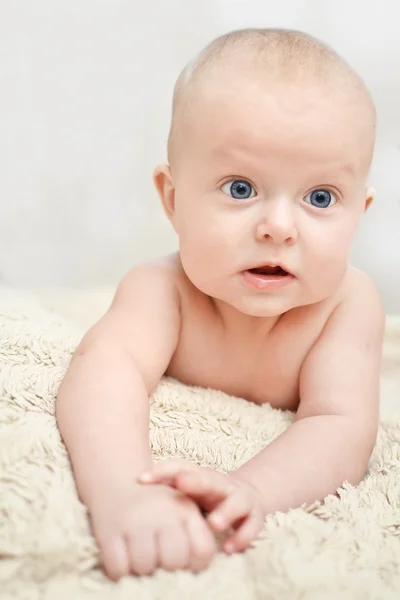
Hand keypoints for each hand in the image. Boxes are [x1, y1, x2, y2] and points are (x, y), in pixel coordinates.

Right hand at [89, 482, 216, 579]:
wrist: (117, 479)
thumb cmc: (155, 505)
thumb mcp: (181, 511)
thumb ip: (194, 537)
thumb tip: (194, 568)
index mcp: (185, 508)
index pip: (202, 550)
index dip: (195, 563)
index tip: (185, 561)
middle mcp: (163, 512)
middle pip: (174, 561)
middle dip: (167, 566)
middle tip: (158, 557)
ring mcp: (135, 520)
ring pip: (144, 566)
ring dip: (141, 568)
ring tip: (139, 555)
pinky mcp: (109, 529)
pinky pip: (118, 568)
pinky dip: (119, 571)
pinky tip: (122, 558)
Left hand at [138, 460, 265, 554]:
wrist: (247, 496)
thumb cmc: (207, 495)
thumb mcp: (188, 490)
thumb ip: (166, 490)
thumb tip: (128, 493)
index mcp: (201, 476)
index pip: (181, 467)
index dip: (162, 471)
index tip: (141, 479)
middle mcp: (220, 484)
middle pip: (209, 479)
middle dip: (196, 480)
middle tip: (181, 483)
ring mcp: (239, 498)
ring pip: (236, 502)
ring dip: (225, 512)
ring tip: (212, 524)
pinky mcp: (254, 516)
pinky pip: (251, 526)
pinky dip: (241, 536)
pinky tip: (228, 548)